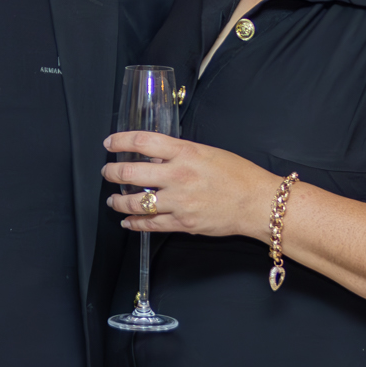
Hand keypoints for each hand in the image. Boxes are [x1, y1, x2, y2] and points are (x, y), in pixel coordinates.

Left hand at [102, 130, 276, 239]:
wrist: (258, 202)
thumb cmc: (239, 175)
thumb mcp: (207, 153)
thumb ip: (179, 154)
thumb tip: (154, 157)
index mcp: (185, 153)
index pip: (142, 142)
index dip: (120, 141)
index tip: (110, 143)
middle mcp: (178, 176)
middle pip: (131, 173)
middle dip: (112, 172)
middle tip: (107, 172)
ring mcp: (179, 201)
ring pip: (135, 203)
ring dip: (119, 201)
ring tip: (113, 200)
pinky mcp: (183, 222)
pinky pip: (150, 225)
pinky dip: (135, 223)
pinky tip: (128, 221)